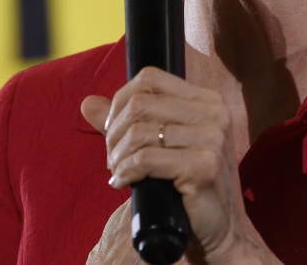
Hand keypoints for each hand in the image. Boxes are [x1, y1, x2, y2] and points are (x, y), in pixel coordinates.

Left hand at [80, 67, 279, 263]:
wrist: (219, 228)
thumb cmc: (187, 185)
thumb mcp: (160, 146)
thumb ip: (126, 122)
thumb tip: (87, 103)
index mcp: (208, 100)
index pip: (151, 78)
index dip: (121, 99)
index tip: (112, 127)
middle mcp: (215, 113)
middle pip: (141, 104)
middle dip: (114, 131)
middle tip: (112, 157)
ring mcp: (213, 139)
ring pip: (140, 133)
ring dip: (118, 156)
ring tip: (117, 171)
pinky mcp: (204, 166)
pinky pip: (146, 159)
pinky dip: (126, 171)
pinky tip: (122, 183)